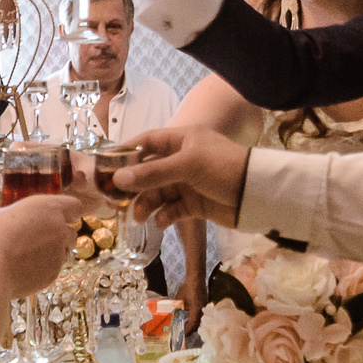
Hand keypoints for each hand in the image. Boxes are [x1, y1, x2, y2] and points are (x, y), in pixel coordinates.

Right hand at [0, 194, 81, 299]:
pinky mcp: (53, 275)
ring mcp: (59, 254)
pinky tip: (23, 269)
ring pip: (63, 252)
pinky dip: (43, 269)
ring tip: (27, 256)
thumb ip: (8, 214)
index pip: (76, 205)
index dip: (76, 209)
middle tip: (38, 238)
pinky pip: (52, 269)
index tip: (80, 210)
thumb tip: (2, 219)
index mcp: (48, 208)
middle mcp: (60, 230)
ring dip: (51, 253)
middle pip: (70, 232)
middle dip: (59, 235)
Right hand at [113, 127, 250, 226]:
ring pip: (158, 193)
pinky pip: (173, 209)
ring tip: (140, 217)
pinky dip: (165, 216)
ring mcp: (188, 183)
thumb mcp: (187, 165)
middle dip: (133, 186)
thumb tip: (118, 178)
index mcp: (180, 141)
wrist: (257, 193)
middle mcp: (182, 160)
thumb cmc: (223, 167)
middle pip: (148, 172)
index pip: (146, 142)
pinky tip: (162, 222)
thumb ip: (153, 173)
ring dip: (147, 204)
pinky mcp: (195, 204)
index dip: (125, 153)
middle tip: (116, 200)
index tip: (105, 167)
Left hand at [181, 273, 205, 330]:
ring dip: (192, 325)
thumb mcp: (179, 300)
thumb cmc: (187, 288)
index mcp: (196, 310)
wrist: (196, 278)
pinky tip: (188, 318)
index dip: (187, 332)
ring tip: (184, 327)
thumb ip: (177, 309)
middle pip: (197, 325)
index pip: (193, 325)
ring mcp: (204, 308)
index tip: (182, 335)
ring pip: (199, 321)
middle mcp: (202, 311)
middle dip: (190, 330)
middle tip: (182, 333)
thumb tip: (172, 317)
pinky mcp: (204, 305)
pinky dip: (194, 319)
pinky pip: (200, 316)